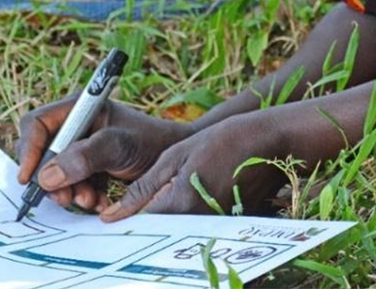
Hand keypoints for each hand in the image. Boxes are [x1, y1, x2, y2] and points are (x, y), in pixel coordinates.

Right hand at [17, 96, 194, 211]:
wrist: (176, 159)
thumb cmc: (149, 142)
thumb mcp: (116, 146)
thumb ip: (83, 157)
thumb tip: (46, 175)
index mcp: (77, 108)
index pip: (37, 124)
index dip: (28, 149)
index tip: (29, 177)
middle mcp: (75, 125)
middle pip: (43, 152)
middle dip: (53, 179)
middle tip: (66, 198)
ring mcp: (82, 146)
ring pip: (57, 173)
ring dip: (70, 191)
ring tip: (91, 201)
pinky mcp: (90, 165)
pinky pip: (72, 183)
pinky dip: (82, 195)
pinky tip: (100, 202)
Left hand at [100, 112, 287, 221]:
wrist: (271, 143)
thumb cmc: (224, 140)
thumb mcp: (177, 155)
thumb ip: (144, 187)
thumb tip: (112, 216)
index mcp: (181, 204)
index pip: (140, 226)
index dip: (122, 222)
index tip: (105, 221)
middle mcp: (198, 224)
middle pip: (158, 234)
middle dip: (141, 224)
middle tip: (125, 213)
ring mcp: (214, 228)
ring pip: (176, 233)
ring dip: (163, 222)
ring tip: (158, 203)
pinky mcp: (225, 227)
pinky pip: (195, 229)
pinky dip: (184, 220)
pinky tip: (185, 200)